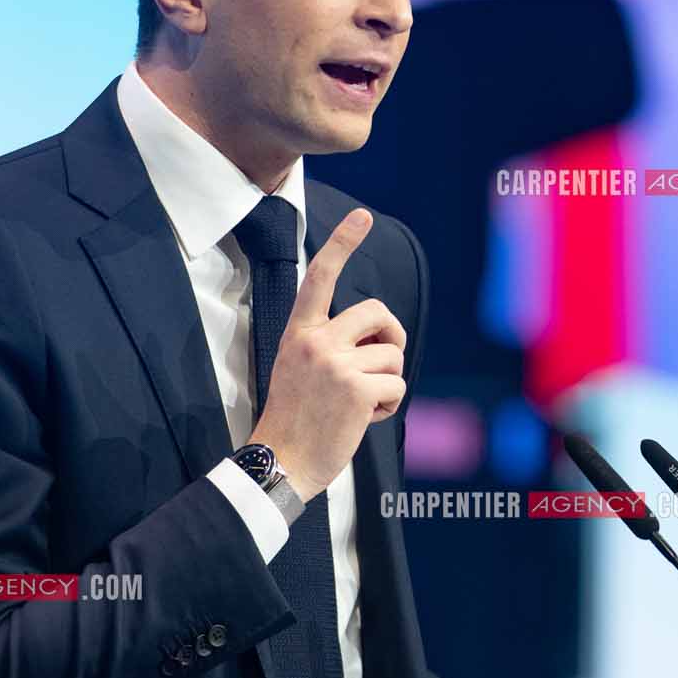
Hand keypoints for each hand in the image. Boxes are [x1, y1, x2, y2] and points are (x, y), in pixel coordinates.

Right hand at [249, 209, 407, 502]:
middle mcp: (316, 341)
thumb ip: (330, 344)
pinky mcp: (356, 389)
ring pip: (393, 354)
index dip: (342, 244)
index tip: (362, 216)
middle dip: (391, 335)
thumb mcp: (299, 367)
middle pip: (378, 312)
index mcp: (299, 332)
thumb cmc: (295, 418)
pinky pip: (396, 385)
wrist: (280, 461)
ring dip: (387, 381)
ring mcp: (335, 364)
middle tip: (384, 363)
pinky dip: (389, 406)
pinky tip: (362, 420)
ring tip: (359, 404)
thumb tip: (378, 333)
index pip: (319, 278)